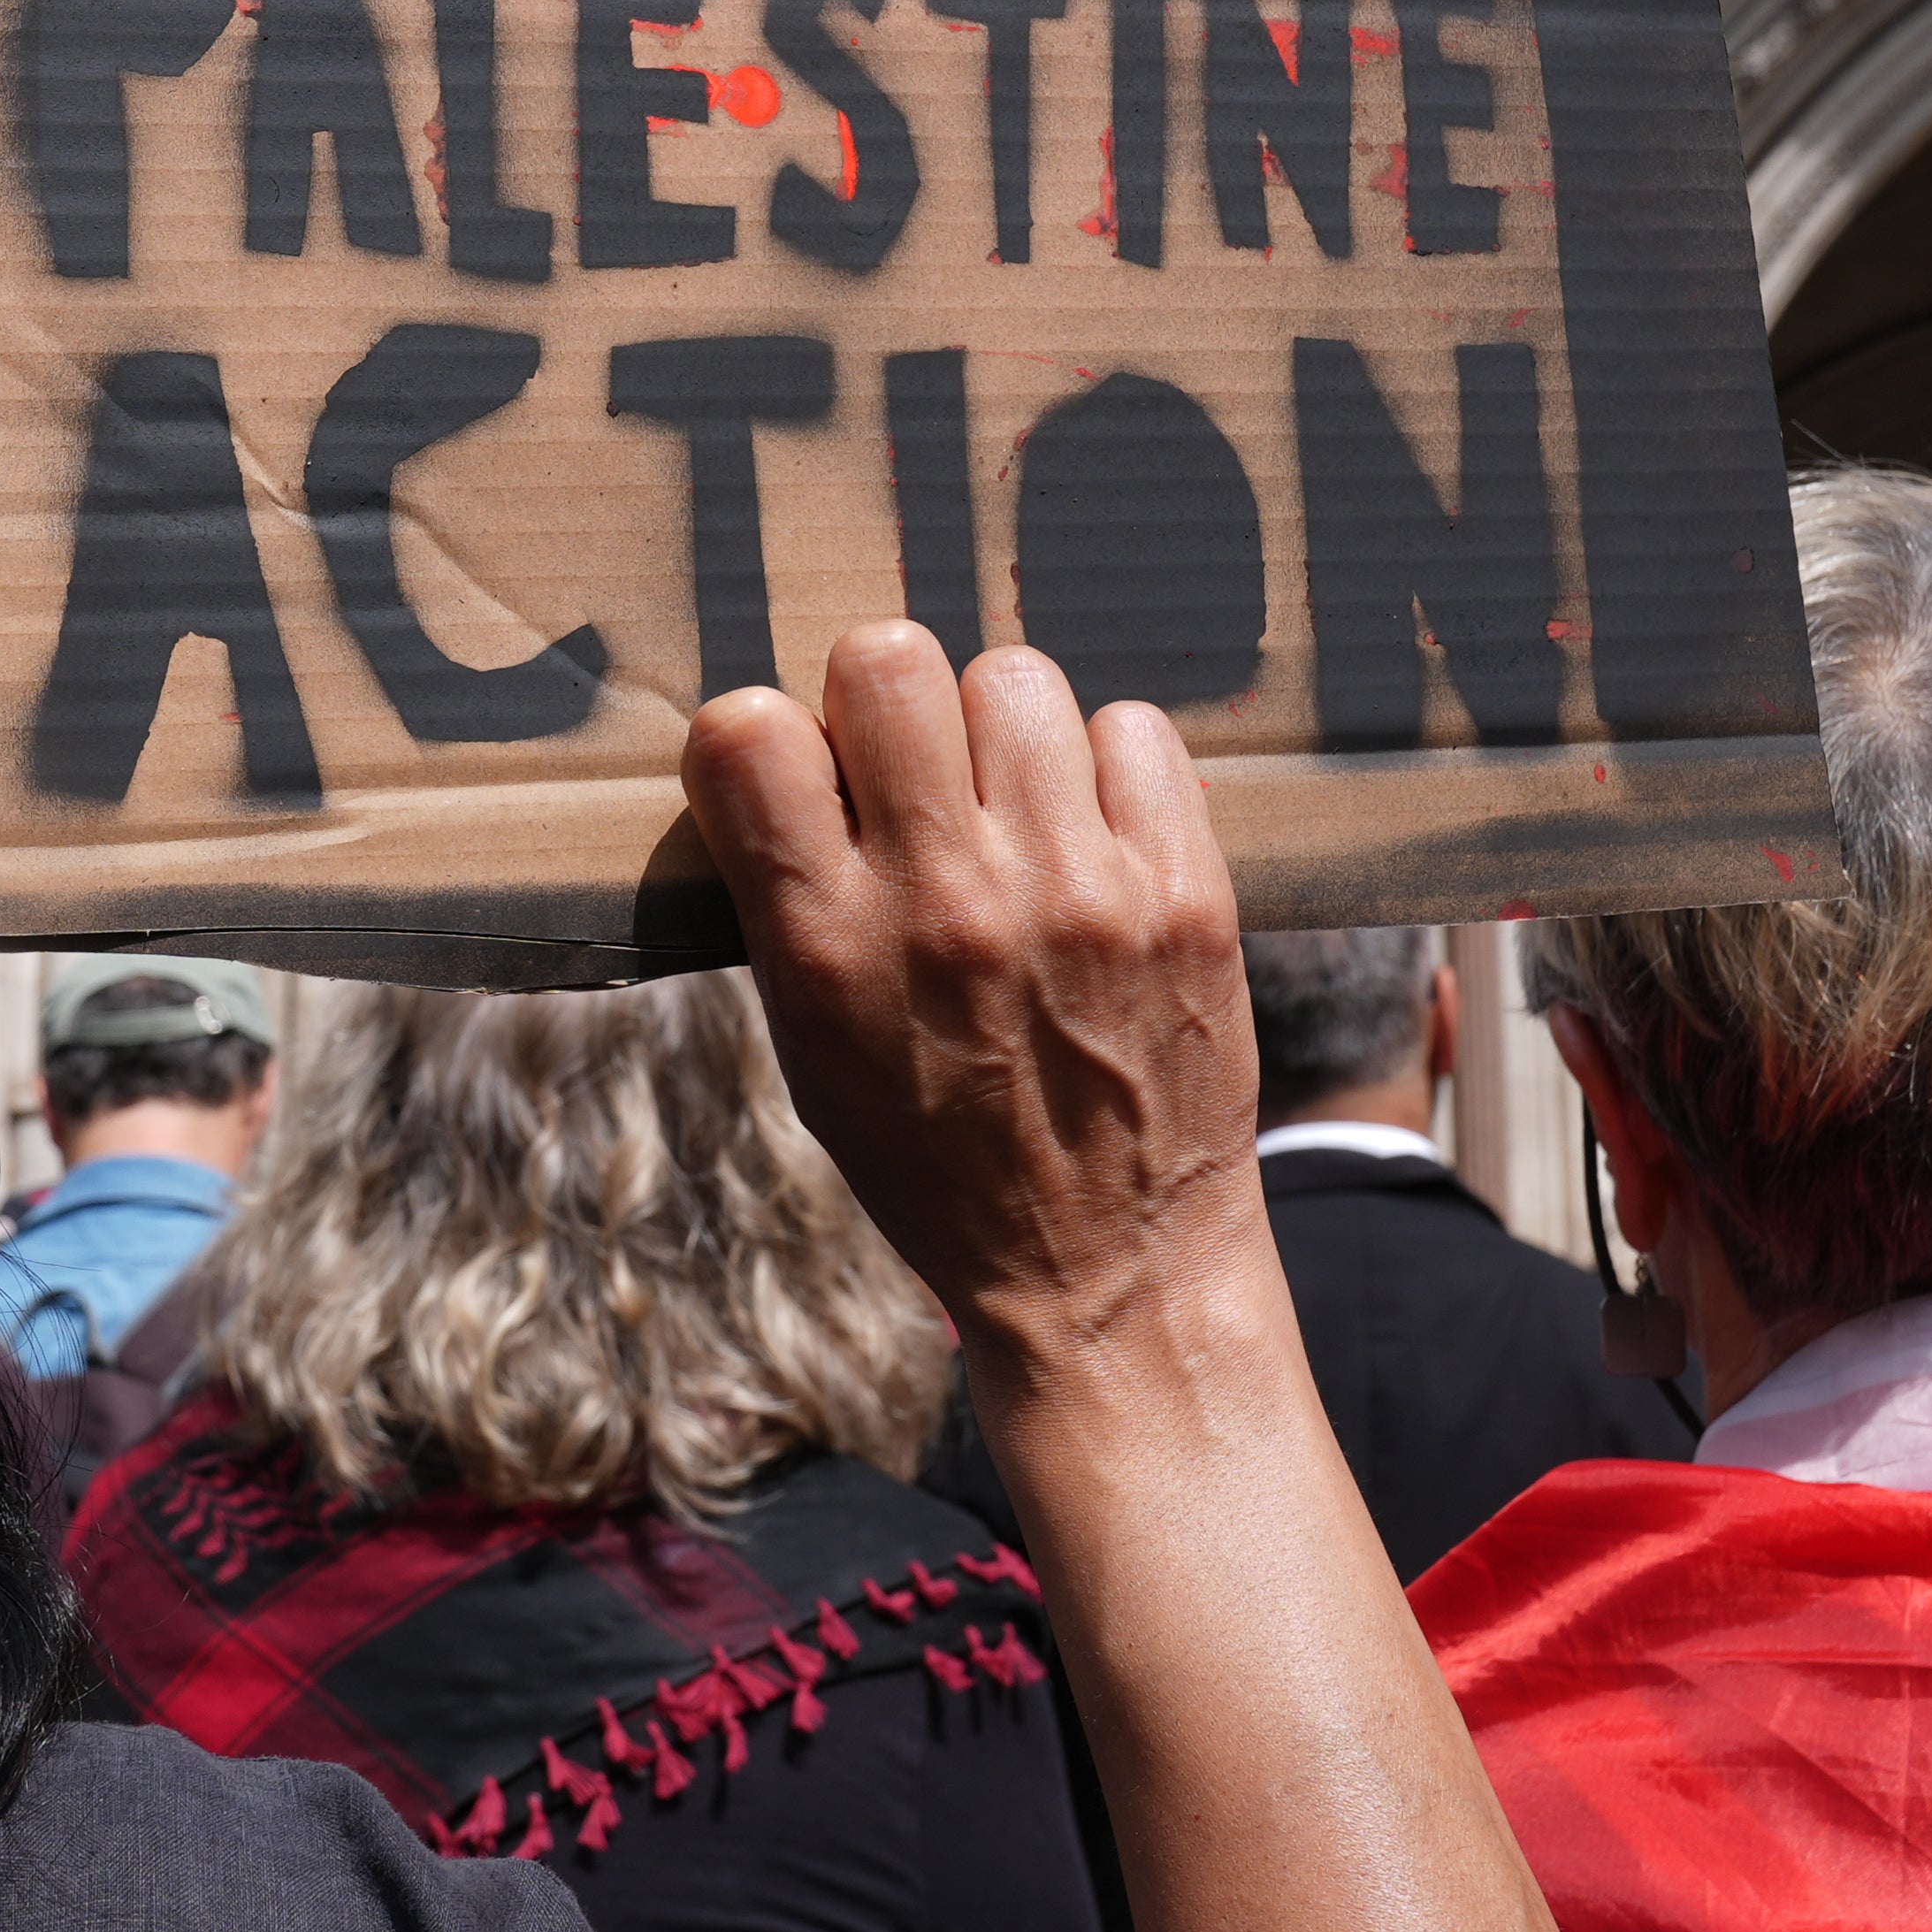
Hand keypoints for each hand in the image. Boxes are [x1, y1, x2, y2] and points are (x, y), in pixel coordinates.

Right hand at [681, 625, 1267, 1357]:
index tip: (796, 781)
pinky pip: (1133, 730)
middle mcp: (949, 904)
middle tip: (909, 774)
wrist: (1112, 1271)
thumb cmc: (938, 1163)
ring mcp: (1078, 890)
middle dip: (883, 700)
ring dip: (998, 730)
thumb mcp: (812, 1052)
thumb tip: (788, 753)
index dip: (761, 735)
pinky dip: (1104, 769)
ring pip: (1013, 677)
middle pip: (888, 660)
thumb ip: (788, 900)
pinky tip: (1090, 839)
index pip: (746, 733)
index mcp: (829, 950)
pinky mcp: (1185, 891)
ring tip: (1010, 810)